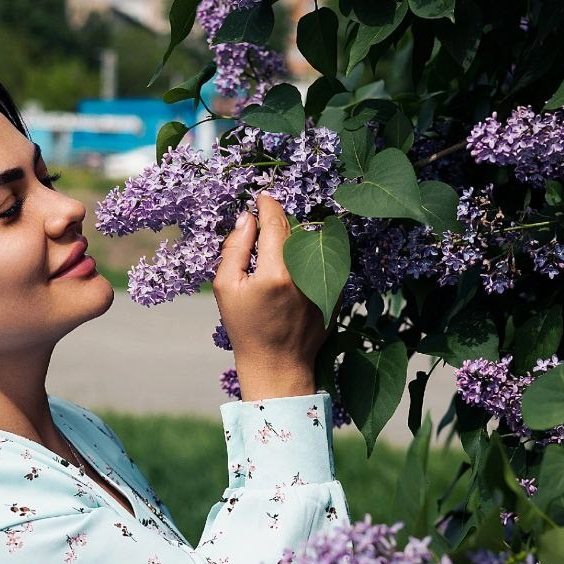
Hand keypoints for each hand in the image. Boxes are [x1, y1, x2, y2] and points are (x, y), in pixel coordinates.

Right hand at [212, 194, 332, 401]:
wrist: (278, 365)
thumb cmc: (246, 328)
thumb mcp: (227, 288)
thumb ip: (234, 248)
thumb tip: (247, 217)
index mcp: (276, 272)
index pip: (275, 221)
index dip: (268, 204)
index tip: (260, 198)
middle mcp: (305, 274)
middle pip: (294, 229)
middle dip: (279, 222)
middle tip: (262, 229)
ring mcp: (324, 282)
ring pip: (310, 243)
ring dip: (294, 240)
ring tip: (275, 258)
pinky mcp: (336, 291)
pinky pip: (322, 261)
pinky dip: (308, 259)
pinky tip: (291, 278)